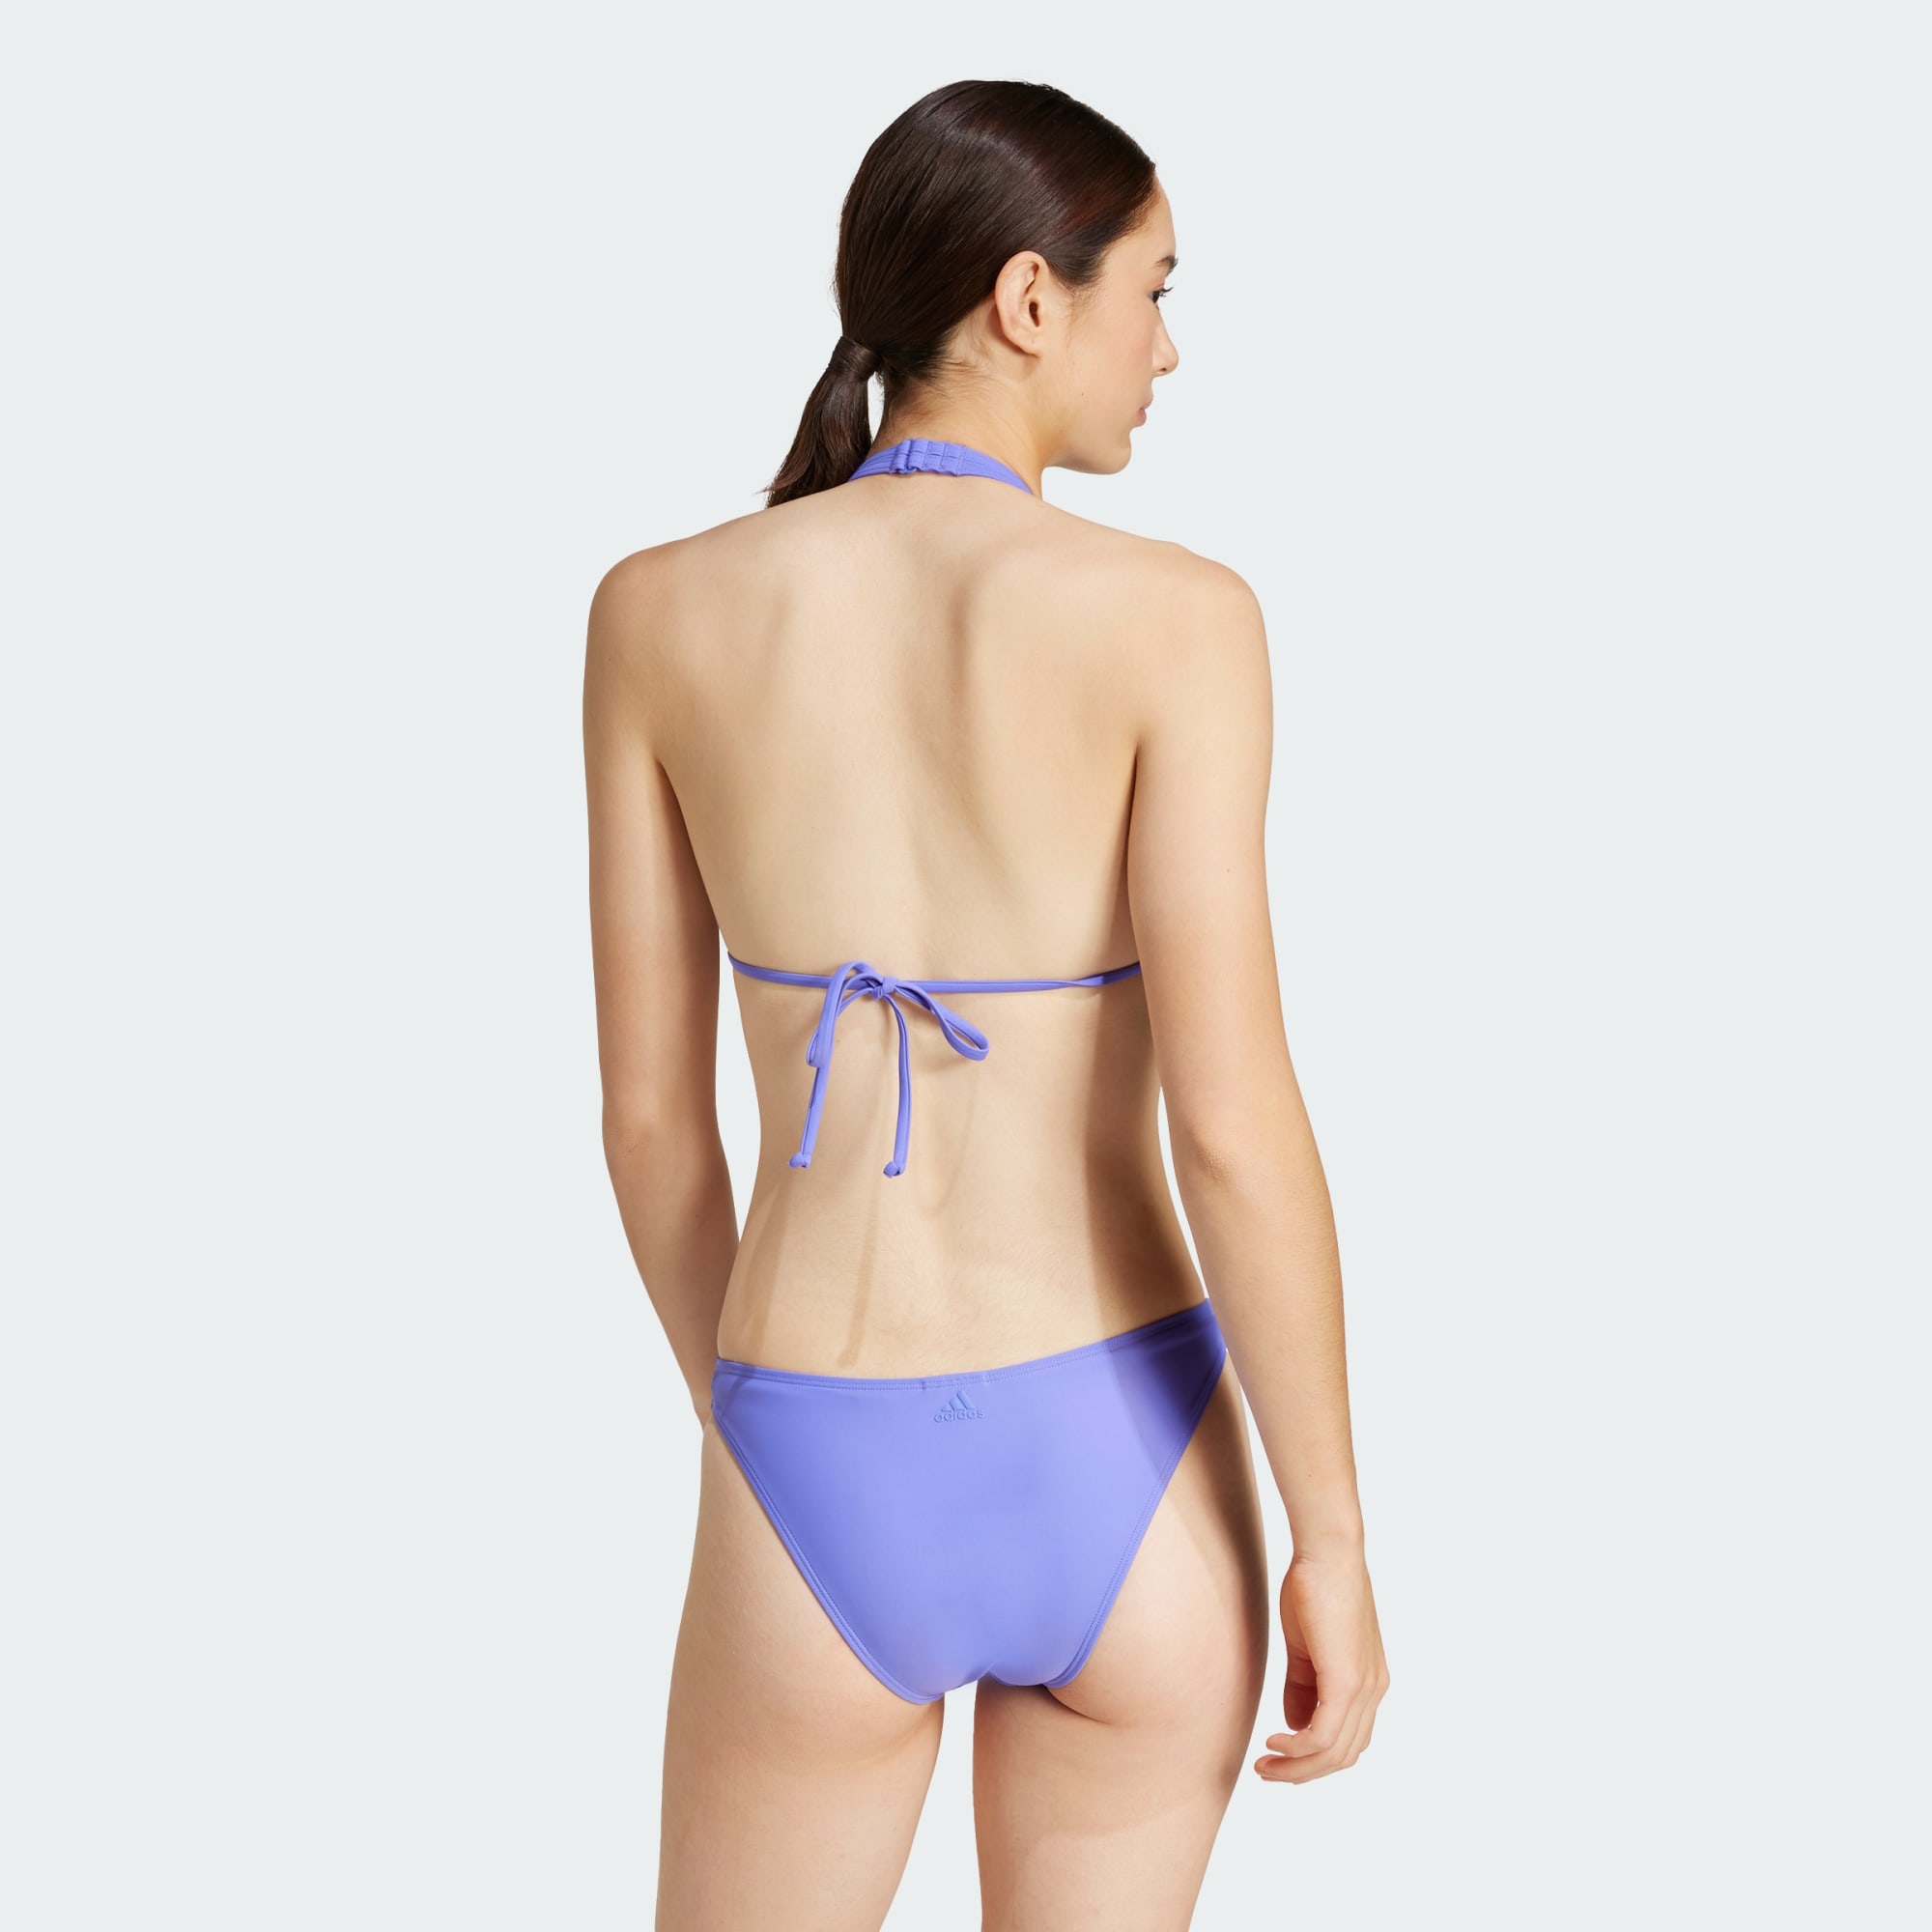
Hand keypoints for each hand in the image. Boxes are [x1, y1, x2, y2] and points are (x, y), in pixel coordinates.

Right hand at [1254, 1547, 1388, 1782]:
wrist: (1328, 1553)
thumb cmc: (1315, 1587)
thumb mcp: (1305, 1647)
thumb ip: (1303, 1687)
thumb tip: (1294, 1724)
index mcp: (1368, 1682)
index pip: (1348, 1739)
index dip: (1315, 1757)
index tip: (1280, 1758)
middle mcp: (1374, 1691)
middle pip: (1343, 1756)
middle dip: (1303, 1772)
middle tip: (1267, 1772)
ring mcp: (1364, 1688)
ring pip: (1335, 1753)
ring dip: (1297, 1767)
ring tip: (1265, 1766)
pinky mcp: (1347, 1682)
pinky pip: (1324, 1735)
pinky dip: (1298, 1748)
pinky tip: (1275, 1743)